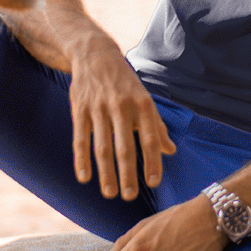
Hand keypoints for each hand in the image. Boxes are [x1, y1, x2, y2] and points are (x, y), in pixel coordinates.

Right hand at [67, 32, 175, 199]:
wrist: (95, 54)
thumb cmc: (125, 83)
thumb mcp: (144, 99)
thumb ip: (156, 126)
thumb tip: (170, 151)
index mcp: (142, 103)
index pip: (150, 138)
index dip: (152, 161)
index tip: (154, 183)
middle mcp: (121, 105)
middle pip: (125, 146)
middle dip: (128, 173)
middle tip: (130, 196)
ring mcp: (99, 107)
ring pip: (102, 146)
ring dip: (106, 172)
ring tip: (110, 193)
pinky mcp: (80, 109)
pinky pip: (80, 139)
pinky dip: (81, 160)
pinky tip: (84, 178)